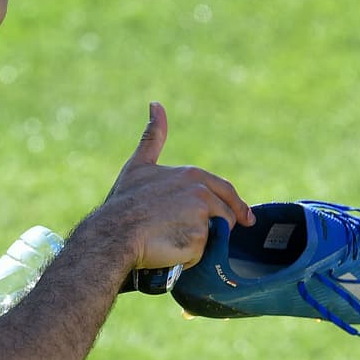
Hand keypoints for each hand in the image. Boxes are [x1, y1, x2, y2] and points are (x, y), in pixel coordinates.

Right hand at [105, 102, 253, 269]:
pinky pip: (204, 254)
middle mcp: (202, 192)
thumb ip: (153, 136)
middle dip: (220, 226)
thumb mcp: (139, 165)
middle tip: (200, 237)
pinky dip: (191, 257)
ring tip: (172, 240)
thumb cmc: (124, 201)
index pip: (225, 191)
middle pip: (226, 214)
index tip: (246, 217)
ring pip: (216, 235)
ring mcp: (203, 216)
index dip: (234, 205)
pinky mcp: (201, 239)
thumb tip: (156, 103)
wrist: (113, 232)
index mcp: (192, 174)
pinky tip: (169, 250)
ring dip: (201, 241)